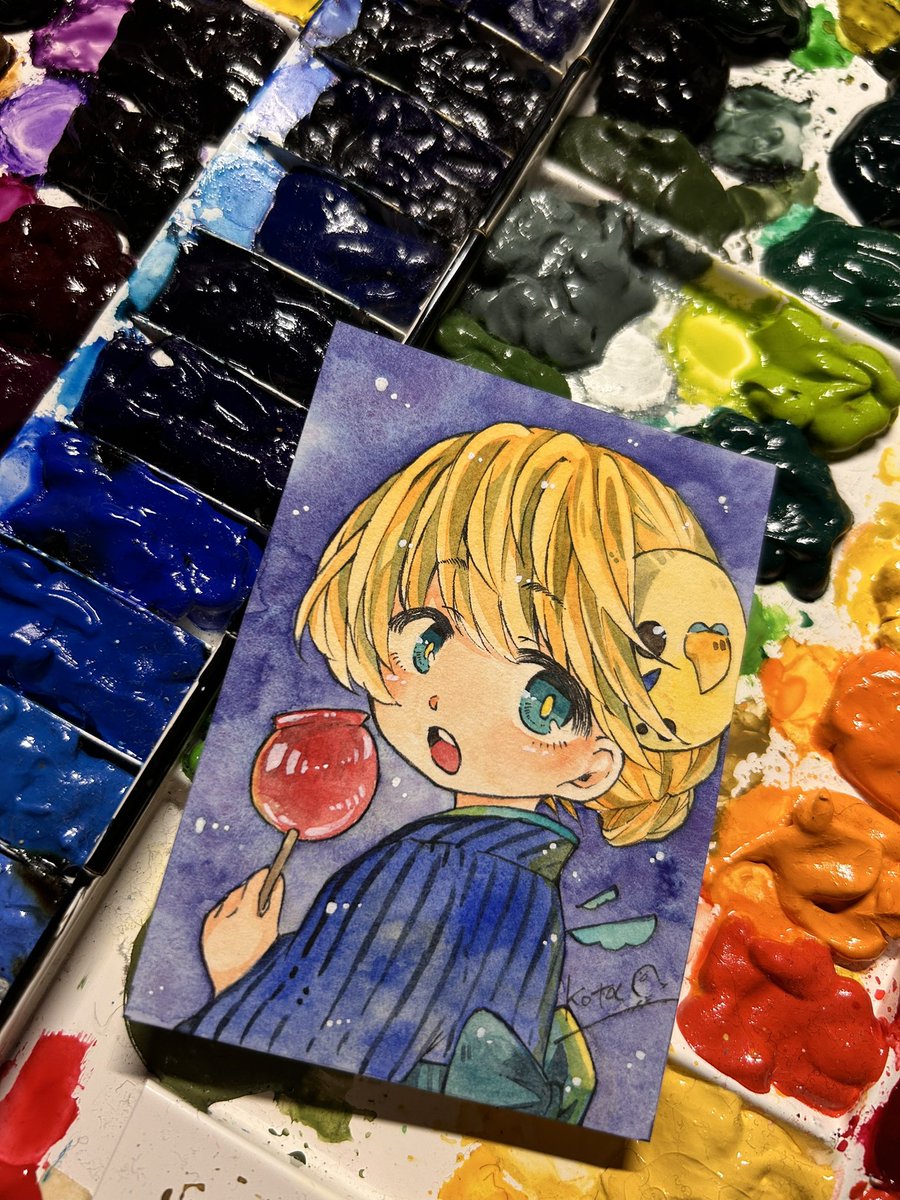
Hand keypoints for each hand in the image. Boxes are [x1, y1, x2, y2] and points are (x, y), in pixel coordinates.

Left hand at [201, 868, 283, 995]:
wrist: (231, 984)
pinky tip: (236, 917)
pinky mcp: (206, 928)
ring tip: (251, 904)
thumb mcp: (271, 930)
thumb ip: (274, 902)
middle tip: (263, 887)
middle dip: (251, 887)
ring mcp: (213, 921)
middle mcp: (225, 915)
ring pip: (228, 900)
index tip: (270, 870)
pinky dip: (228, 909)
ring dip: (239, 898)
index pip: (253, 885)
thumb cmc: (257, 957)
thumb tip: (277, 881)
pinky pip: (218, 910)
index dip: (262, 876)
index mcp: (244, 915)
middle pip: (240, 891)